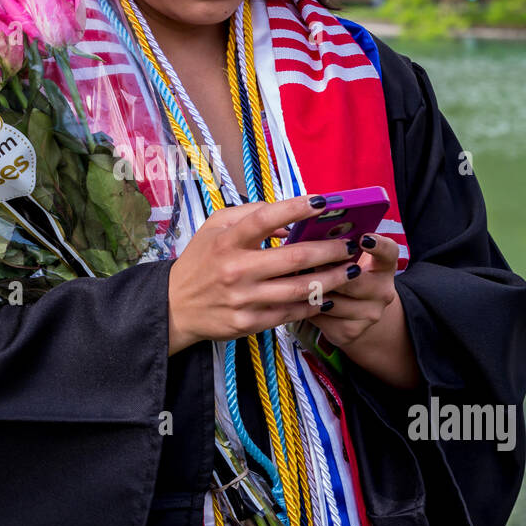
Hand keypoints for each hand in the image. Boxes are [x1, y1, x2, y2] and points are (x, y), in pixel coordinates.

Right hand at [166, 194, 365, 355]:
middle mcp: (235, 270)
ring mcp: (243, 299)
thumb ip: (248, 215)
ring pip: (300, 289)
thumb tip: (286, 218)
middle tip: (351, 244)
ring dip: (332, 279)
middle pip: (294, 258)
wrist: (174, 307)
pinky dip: (313, 304)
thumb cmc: (199, 262)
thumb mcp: (213, 228)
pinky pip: (290, 312)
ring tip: (351, 271)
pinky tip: (330, 296)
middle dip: (330, 250)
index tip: (323, 202)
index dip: (295, 208)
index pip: (263, 219)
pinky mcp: (248, 323)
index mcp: (226, 241)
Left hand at [301, 233, 399, 347]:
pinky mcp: (351, 332)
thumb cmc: (346, 275)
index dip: (378, 245)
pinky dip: (306, 308)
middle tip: (308, 263)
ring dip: (312, 291)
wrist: (357, 311)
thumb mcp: (349, 258)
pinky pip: (320, 318)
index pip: (389, 252)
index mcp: (384, 266)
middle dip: (326, 273)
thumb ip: (339, 246)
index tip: (363, 238)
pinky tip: (302, 300)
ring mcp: (369, 314)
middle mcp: (383, 291)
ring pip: (332, 302)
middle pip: (353, 282)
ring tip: (299, 281)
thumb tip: (311, 234)